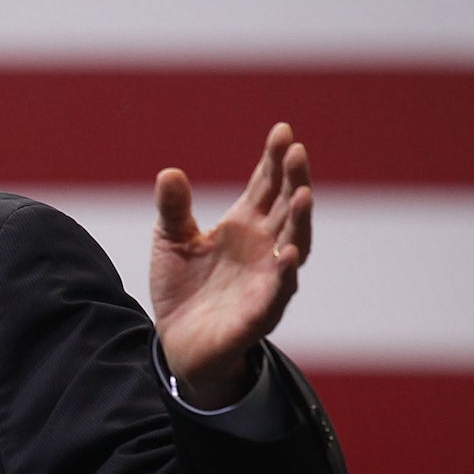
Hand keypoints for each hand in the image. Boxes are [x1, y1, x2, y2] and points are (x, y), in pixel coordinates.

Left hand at [149, 122, 312, 408]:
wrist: (178, 342)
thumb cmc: (183, 287)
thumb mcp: (171, 240)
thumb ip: (173, 208)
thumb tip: (169, 172)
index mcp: (245, 224)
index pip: (266, 185)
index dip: (275, 159)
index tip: (283, 130)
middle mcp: (264, 247)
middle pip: (286, 207)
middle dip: (294, 180)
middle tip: (297, 151)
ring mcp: (267, 278)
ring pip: (294, 244)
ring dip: (300, 221)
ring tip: (303, 195)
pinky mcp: (260, 312)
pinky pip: (278, 292)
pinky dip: (284, 273)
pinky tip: (287, 253)